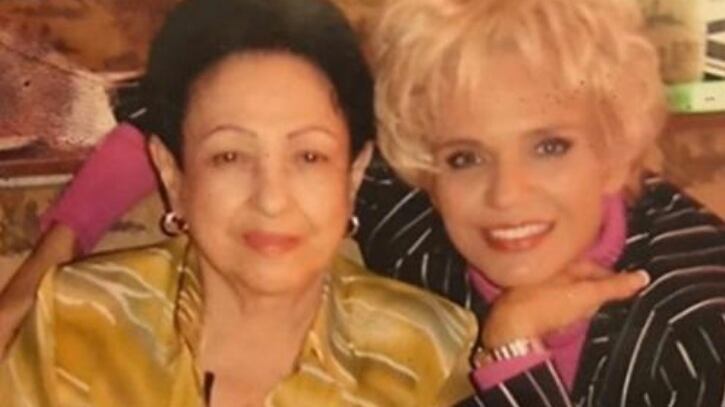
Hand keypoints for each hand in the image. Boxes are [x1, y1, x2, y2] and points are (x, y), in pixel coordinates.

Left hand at [480, 261, 648, 348]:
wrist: (512, 327)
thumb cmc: (550, 305)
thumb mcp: (587, 295)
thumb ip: (614, 286)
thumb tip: (644, 276)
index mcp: (557, 261)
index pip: (590, 265)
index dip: (609, 276)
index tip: (623, 286)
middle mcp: (541, 269)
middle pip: (573, 274)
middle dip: (591, 284)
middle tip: (608, 296)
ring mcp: (529, 286)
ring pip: (559, 287)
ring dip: (574, 295)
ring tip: (589, 307)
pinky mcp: (520, 304)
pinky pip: (546, 301)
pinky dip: (559, 306)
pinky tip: (563, 316)